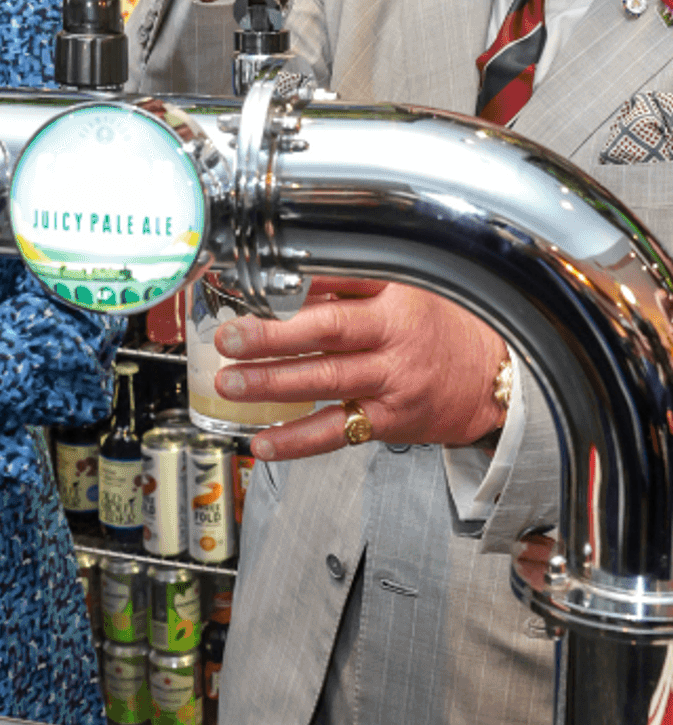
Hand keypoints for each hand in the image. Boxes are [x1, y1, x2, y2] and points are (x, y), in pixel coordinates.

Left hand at [212, 278, 507, 459]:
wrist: (494, 378)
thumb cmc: (439, 329)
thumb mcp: (405, 292)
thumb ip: (348, 287)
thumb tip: (282, 284)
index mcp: (393, 297)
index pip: (340, 283)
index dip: (294, 285)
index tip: (251, 284)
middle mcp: (392, 337)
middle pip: (326, 332)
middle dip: (271, 336)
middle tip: (230, 338)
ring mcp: (391, 380)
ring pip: (325, 380)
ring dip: (272, 383)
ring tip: (232, 384)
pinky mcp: (389, 419)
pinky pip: (337, 431)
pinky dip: (297, 440)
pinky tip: (264, 441)